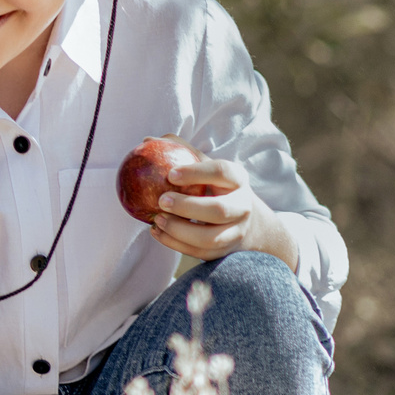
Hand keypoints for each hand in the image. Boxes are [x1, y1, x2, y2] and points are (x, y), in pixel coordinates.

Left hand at [146, 149, 298, 270]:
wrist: (246, 221)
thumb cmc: (216, 187)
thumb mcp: (207, 166)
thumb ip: (182, 152)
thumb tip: (147, 141)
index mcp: (238, 179)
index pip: (222, 172)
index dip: (196, 173)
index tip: (171, 174)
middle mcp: (242, 206)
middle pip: (218, 210)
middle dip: (187, 207)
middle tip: (161, 200)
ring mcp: (235, 232)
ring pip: (210, 238)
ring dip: (179, 231)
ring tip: (157, 220)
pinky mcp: (224, 252)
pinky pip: (200, 253)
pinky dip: (175, 244)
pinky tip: (157, 232)